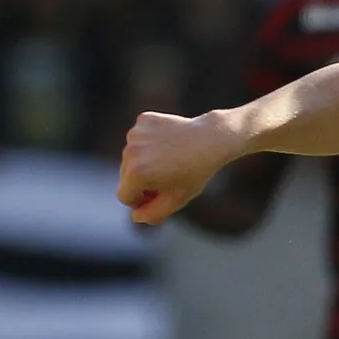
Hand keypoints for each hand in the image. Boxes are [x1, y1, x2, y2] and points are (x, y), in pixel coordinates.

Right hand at [119, 110, 244, 225]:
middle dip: (142, 182)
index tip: (158, 197)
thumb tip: (135, 217)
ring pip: (132, 157)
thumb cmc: (196, 172)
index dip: (141, 201)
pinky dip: (150, 143)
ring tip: (170, 160)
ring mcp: (135, 134)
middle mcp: (130, 153)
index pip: (125, 197)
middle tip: (169, 178)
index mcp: (136, 174)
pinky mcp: (143, 120)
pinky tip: (169, 143)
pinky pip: (140, 138)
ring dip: (145, 162)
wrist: (213, 138)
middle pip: (126, 177)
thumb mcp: (177, 199)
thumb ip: (154, 214)